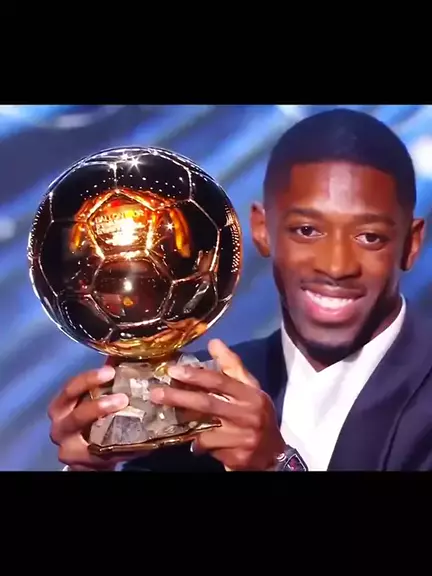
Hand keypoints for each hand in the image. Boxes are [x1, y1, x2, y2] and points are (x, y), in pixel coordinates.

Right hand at [48, 364, 129, 470]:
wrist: (88, 455)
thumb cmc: (90, 420)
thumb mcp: (92, 398)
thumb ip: (104, 381)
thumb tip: (121, 355)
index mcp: (61, 407)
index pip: (69, 389)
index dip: (88, 379)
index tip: (109, 371)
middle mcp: (60, 428)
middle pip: (75, 416)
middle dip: (99, 406)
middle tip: (123, 398)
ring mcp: (70, 449)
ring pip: (87, 441)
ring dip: (111, 432)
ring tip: (129, 423)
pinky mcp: (83, 465)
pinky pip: (104, 457)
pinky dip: (123, 449)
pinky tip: (140, 441)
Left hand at [150, 339, 285, 470]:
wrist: (274, 453)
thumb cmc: (257, 413)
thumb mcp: (250, 388)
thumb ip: (232, 366)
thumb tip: (214, 342)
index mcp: (250, 394)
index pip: (220, 381)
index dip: (195, 375)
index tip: (173, 370)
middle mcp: (247, 415)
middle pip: (207, 404)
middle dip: (179, 397)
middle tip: (156, 393)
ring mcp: (242, 438)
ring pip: (204, 430)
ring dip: (186, 425)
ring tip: (171, 419)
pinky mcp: (236, 458)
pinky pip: (209, 449)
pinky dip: (198, 445)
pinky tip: (195, 444)